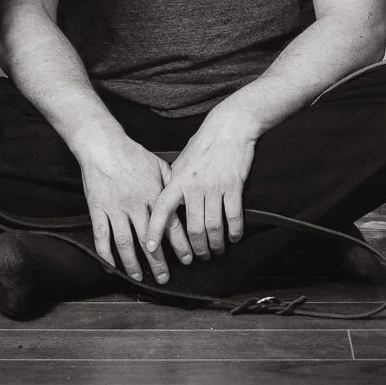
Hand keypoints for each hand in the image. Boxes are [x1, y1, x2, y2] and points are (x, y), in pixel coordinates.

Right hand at [76, 129, 190, 284]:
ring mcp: (115, 208)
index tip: (188, 259)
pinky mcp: (97, 209)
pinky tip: (111, 267)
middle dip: (158, 261)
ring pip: (125, 242)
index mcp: (153, 194)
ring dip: (133, 263)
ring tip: (139, 277)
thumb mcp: (158, 164)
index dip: (180, 244)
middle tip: (164, 278)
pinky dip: (105, 254)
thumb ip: (172, 183)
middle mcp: (135, 204)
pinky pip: (101, 236)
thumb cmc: (132, 153)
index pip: (170, 224)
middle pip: (148, 239)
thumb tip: (186, 198)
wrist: (102, 145)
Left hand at [144, 110, 256, 262]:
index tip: (151, 248)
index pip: (162, 209)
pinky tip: (233, 238)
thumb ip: (174, 183)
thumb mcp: (181, 161)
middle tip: (198, 257)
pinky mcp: (234, 186)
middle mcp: (194, 186)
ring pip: (213, 227)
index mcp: (178, 180)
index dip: (155, 230)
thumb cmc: (203, 143)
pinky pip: (233, 217)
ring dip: (215, 245)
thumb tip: (166, 202)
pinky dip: (234, 232)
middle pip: (193, 228)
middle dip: (196, 249)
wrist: (229, 127)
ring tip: (216, 250)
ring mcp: (215, 187)